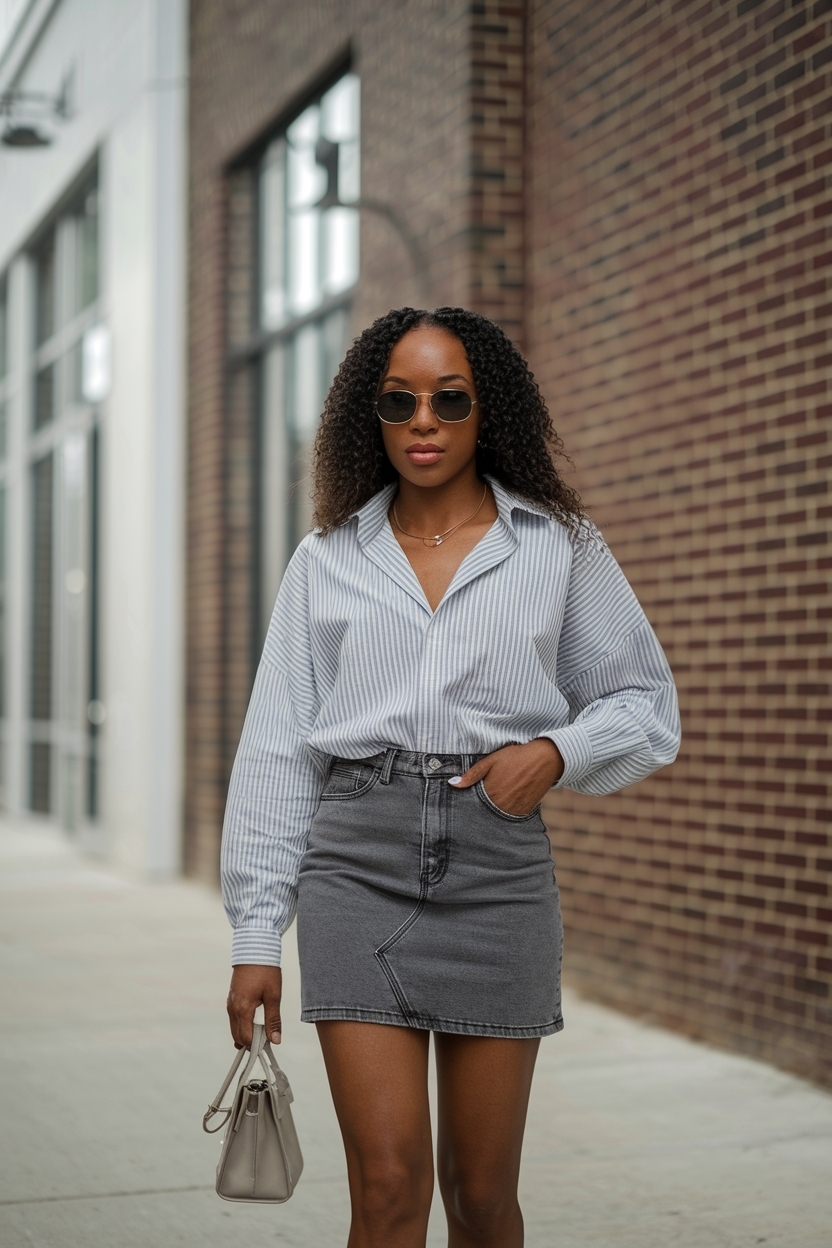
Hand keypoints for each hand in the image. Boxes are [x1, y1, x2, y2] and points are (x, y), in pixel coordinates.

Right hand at [227, 964, 282, 1048]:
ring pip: (235, 1029)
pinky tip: (256, 1021)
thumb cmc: (265, 970)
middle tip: (267, 1039)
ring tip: (263, 1031)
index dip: (258, 1045)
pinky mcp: (231, 999)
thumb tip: (275, 1040)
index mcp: (243, 1009)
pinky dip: (243, 1025)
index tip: (269, 1044)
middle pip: (238, 1036)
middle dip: (251, 1042)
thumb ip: (273, 1020)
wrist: (254, 950)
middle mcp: (232, 1008)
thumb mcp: (274, 995)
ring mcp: (230, 1003)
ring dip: (247, 1033)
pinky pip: (234, 1019)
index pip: (246, 1038)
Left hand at [449, 738, 563, 814]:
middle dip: (482, 807)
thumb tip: (453, 784)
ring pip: (497, 815)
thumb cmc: (516, 757)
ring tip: (500, 794)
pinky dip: (506, 810)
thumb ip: (472, 774)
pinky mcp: (524, 812)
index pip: (472, 805)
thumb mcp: (491, 761)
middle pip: (484, 812)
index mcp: (489, 793)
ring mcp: (513, 810)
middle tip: (486, 797)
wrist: (544, 760)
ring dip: (494, 809)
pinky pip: (510, 816)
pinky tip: (508, 798)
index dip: (470, 802)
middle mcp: (500, 805)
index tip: (468, 800)